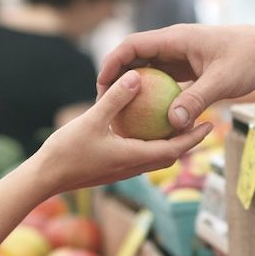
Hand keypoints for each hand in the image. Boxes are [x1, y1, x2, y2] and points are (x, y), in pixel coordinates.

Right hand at [32, 70, 211, 194]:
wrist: (44, 178)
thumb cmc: (66, 151)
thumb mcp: (91, 120)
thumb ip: (115, 99)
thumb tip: (136, 77)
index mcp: (133, 157)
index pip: (174, 149)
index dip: (193, 138)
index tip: (209, 124)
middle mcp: (132, 167)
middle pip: (169, 155)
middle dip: (188, 141)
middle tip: (202, 122)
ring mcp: (122, 170)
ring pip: (155, 157)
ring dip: (170, 143)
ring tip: (179, 124)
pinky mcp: (112, 169)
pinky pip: (139, 155)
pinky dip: (150, 143)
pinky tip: (144, 128)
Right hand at [97, 24, 254, 130]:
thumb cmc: (248, 60)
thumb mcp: (223, 81)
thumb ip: (197, 100)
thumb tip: (172, 123)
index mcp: (176, 39)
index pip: (133, 45)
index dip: (113, 63)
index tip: (101, 85)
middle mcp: (174, 45)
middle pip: (135, 58)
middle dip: (117, 78)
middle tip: (105, 104)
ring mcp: (180, 56)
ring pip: (148, 70)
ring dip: (134, 89)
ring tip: (121, 113)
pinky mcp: (188, 68)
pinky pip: (163, 81)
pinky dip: (153, 96)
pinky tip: (149, 118)